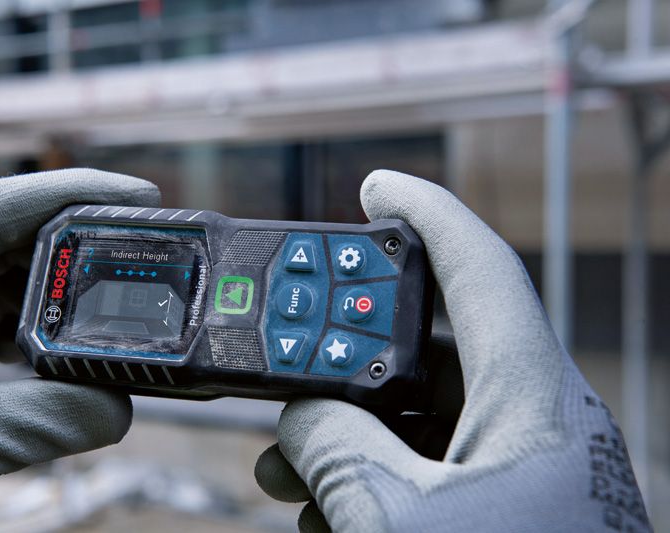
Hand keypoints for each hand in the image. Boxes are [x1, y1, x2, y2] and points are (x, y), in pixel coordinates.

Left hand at [0, 168, 158, 530]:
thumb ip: (22, 426)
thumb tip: (117, 411)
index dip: (68, 193)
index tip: (139, 194)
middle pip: (4, 245)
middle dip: (74, 251)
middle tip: (140, 258)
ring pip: (2, 293)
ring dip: (59, 305)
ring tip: (114, 313)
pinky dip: (38, 347)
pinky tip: (68, 361)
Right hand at [254, 170, 649, 531]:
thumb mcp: (398, 519)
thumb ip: (337, 448)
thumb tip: (304, 416)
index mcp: (530, 396)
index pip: (479, 266)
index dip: (426, 211)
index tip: (377, 185)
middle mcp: (528, 418)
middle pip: (430, 344)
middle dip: (352, 351)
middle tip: (294, 357)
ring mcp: (512, 464)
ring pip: (416, 413)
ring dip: (344, 430)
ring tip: (287, 466)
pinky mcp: (495, 503)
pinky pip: (421, 464)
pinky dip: (367, 474)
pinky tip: (328, 515)